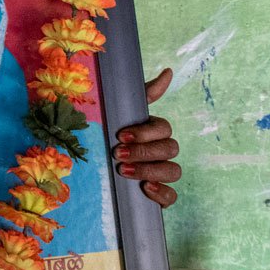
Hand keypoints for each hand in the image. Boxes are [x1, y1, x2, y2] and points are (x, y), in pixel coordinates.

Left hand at [112, 68, 180, 207]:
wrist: (94, 169)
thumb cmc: (109, 136)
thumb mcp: (120, 113)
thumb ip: (143, 93)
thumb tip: (168, 72)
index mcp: (154, 131)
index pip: (163, 128)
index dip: (145, 132)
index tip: (120, 135)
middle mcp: (161, 152)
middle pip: (170, 149)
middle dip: (143, 151)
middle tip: (117, 154)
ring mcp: (162, 174)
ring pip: (174, 171)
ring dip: (150, 170)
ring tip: (124, 172)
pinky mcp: (159, 196)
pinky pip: (172, 196)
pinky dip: (162, 193)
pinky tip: (146, 190)